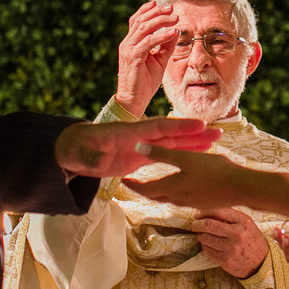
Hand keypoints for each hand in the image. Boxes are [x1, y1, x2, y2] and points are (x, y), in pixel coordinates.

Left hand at [55, 118, 219, 177]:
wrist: (72, 148)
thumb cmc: (75, 148)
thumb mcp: (80, 154)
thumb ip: (92, 159)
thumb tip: (100, 164)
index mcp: (127, 132)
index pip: (156, 128)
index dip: (177, 126)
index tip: (198, 124)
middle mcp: (139, 137)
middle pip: (171, 134)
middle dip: (194, 133)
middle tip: (217, 132)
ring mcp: (142, 146)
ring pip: (173, 144)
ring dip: (194, 143)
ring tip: (216, 140)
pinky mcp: (141, 156)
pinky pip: (166, 155)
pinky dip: (182, 153)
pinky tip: (200, 154)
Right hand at [114, 1, 179, 116]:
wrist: (134, 100)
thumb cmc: (145, 82)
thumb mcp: (159, 60)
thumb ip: (166, 45)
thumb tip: (176, 30)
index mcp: (131, 43)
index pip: (136, 20)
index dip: (148, 10)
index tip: (163, 6)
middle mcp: (127, 44)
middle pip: (141, 20)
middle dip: (157, 12)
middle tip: (172, 9)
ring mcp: (128, 49)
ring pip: (144, 27)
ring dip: (161, 21)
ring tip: (175, 18)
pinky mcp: (133, 57)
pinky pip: (148, 41)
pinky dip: (161, 35)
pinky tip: (173, 32)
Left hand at [124, 145, 254, 209]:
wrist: (242, 188)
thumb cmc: (214, 172)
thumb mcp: (186, 159)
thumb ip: (161, 154)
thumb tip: (137, 148)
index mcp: (172, 188)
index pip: (145, 189)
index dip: (133, 185)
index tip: (123, 180)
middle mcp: (179, 198)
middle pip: (156, 194)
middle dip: (144, 189)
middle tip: (135, 183)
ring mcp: (192, 202)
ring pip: (170, 195)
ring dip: (161, 188)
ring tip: (156, 181)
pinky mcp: (203, 201)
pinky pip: (183, 195)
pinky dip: (177, 188)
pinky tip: (183, 183)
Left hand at [192, 207, 268, 278]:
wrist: (261, 262)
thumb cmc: (250, 239)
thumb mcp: (245, 224)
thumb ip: (229, 216)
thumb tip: (206, 211)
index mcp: (242, 222)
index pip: (218, 211)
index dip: (204, 211)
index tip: (198, 214)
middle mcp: (237, 234)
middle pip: (209, 225)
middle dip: (197, 224)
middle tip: (194, 224)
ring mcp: (231, 249)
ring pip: (205, 239)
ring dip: (200, 236)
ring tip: (202, 235)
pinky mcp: (226, 260)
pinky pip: (207, 250)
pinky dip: (205, 246)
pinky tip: (210, 245)